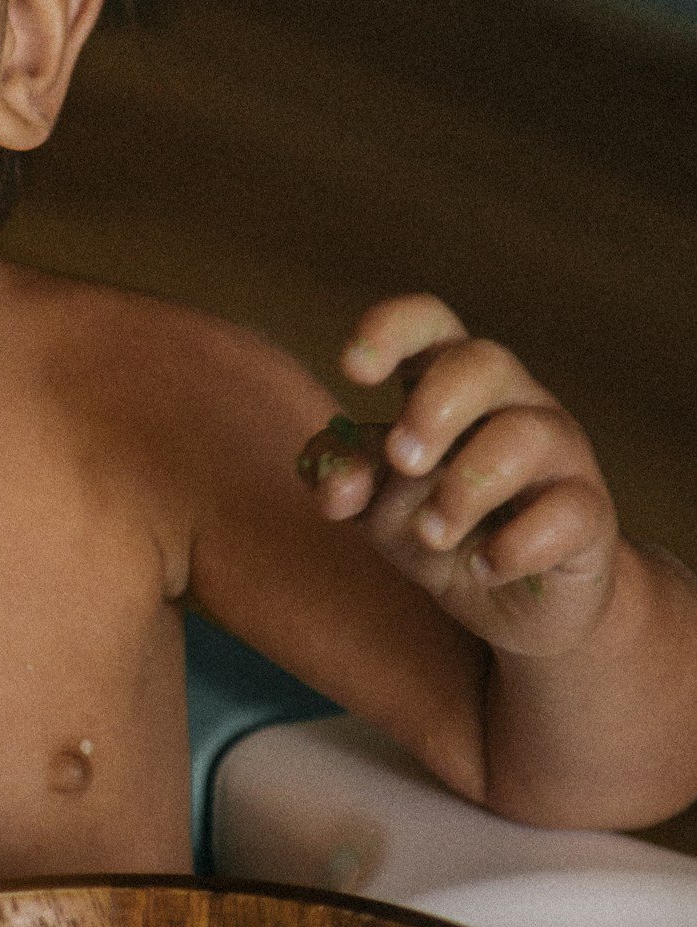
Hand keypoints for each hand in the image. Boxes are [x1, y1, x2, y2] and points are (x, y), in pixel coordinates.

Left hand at [296, 294, 618, 655]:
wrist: (512, 602)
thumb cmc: (440, 527)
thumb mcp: (376, 503)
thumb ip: (344, 480)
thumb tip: (336, 487)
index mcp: (448, 385)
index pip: (430, 324)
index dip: (391, 330)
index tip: (353, 369)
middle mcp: (509, 403)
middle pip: (483, 363)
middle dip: (434, 410)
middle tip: (404, 462)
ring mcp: (558, 452)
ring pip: (523, 435)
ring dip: (465, 488)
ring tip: (432, 535)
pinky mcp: (588, 512)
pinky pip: (565, 512)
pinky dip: (516, 546)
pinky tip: (486, 568)